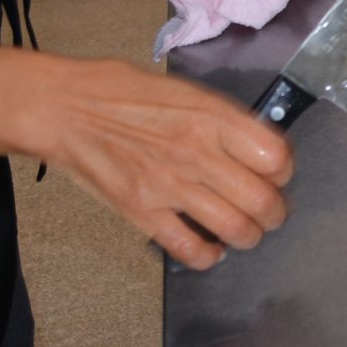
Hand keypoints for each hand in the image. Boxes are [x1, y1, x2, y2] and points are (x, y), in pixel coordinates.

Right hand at [37, 60, 294, 270]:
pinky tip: (210, 249)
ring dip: (249, 236)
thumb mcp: (184, 90)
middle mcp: (197, 153)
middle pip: (263, 200)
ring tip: (244, 231)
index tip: (277, 173)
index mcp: (212, 117)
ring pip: (236, 229)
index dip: (284, 169)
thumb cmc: (120, 90)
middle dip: (274, 212)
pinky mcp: (142, 212)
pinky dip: (208, 256)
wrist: (63, 108)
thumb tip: (253, 144)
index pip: (276, 156)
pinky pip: (190, 249)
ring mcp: (170, 186)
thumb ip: (221, 119)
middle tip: (269, 211)